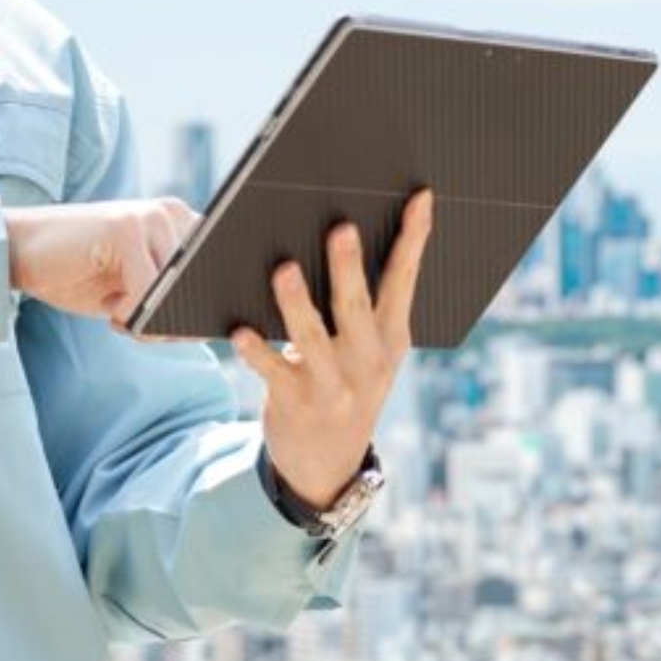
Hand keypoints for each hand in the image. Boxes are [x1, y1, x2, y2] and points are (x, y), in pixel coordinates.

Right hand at [4, 197, 198, 334]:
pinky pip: (148, 292)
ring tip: (119, 310)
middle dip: (176, 318)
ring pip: (177, 290)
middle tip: (135, 321)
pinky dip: (129, 314)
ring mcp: (151, 215)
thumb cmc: (80, 273)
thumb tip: (208, 325)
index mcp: (182, 224)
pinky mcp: (126, 227)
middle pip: (202, 283)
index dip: (207, 304)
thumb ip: (170, 299)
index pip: (222, 267)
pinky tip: (108, 306)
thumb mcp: (134, 290)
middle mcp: (173, 213)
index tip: (191, 326)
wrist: (20, 250)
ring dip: (150, 319)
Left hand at [229, 186, 433, 511]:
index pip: (404, 280)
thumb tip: (345, 232)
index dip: (413, 239)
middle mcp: (367, 359)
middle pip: (357, 306)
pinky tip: (240, 332)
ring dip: (297, 303)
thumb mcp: (372, 350)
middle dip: (349, 267)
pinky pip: (273, 371)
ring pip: (313, 337)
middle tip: (341, 227)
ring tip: (285, 270)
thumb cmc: (347, 381)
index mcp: (391, 336)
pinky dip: (257, 351)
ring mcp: (333, 385)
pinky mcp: (296, 402)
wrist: (328, 463)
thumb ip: (366, 304)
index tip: (419, 198)